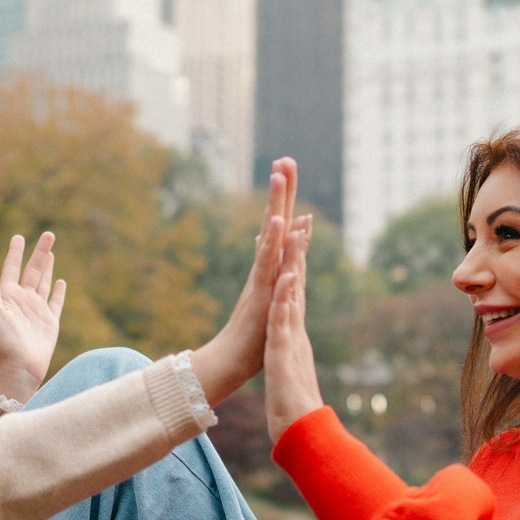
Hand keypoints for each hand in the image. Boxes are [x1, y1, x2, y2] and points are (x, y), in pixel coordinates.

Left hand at [0, 231, 64, 402]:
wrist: (19, 366)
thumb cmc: (3, 341)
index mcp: (8, 296)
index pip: (12, 268)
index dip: (16, 253)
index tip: (18, 237)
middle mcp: (23, 300)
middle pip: (33, 270)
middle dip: (40, 252)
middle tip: (48, 234)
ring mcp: (37, 310)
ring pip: (44, 282)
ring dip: (48, 267)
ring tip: (51, 253)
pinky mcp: (50, 321)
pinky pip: (55, 302)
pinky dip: (58, 291)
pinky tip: (60, 281)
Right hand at [191, 160, 312, 404]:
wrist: (231, 361)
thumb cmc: (252, 334)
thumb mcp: (269, 296)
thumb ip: (271, 268)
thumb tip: (273, 244)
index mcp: (270, 266)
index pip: (281, 225)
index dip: (285, 197)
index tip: (288, 167)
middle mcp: (264, 265)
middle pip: (275, 220)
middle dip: (281, 190)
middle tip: (285, 158)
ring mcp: (261, 276)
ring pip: (271, 235)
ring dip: (276, 204)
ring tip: (279, 176)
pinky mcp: (259, 291)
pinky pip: (267, 262)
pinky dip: (273, 241)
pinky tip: (278, 221)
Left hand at [263, 223, 323, 439]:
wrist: (301, 431)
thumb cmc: (293, 404)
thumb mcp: (288, 369)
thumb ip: (291, 352)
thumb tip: (291, 344)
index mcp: (293, 331)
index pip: (293, 289)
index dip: (294, 260)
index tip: (296, 232)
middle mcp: (295, 328)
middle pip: (297, 281)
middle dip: (299, 249)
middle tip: (304, 217)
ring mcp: (291, 338)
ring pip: (294, 294)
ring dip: (295, 263)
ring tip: (298, 233)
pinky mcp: (284, 351)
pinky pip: (284, 320)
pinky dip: (285, 297)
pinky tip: (286, 277)